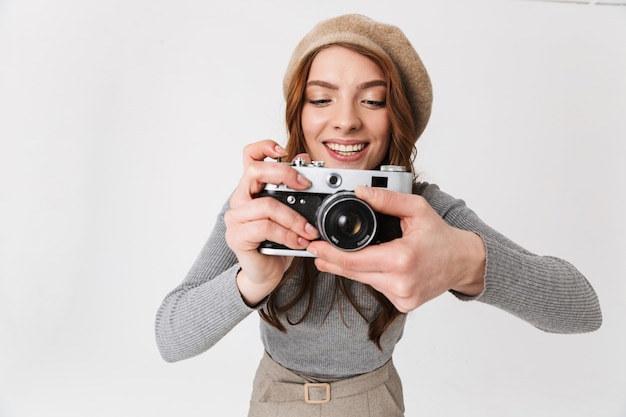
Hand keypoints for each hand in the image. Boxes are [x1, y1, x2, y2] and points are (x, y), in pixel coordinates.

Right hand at [224, 140, 318, 305]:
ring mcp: (236, 217)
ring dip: (294, 218)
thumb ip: (296, 189)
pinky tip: (300, 242)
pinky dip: (288, 235)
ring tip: (310, 231)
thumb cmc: (279, 242)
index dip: (264, 147)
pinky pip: (265, 228)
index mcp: (252, 188)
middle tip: (306, 185)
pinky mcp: (237, 236)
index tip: (283, 150)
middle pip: (255, 172)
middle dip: (285, 174)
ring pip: (266, 205)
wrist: (267, 273)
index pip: (250, 156)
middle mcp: (240, 198)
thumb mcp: (293, 212)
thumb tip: (306, 162)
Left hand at [307, 186, 484, 312]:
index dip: (330, 254)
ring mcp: (403, 297)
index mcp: (402, 260)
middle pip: (354, 274)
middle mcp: (401, 283)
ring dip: (352, 268)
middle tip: (317, 251)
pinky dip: (371, 275)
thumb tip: (360, 192)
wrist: (463, 262)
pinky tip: (372, 265)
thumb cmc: (441, 236)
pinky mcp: (404, 304)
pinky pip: (377, 287)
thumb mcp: (416, 209)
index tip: (315, 247)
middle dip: (332, 261)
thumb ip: (386, 200)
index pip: (354, 261)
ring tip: (341, 255)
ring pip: (364, 281)